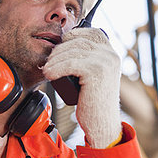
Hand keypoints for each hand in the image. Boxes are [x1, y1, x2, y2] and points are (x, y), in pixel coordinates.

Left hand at [43, 28, 121, 147]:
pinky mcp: (96, 71)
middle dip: (59, 49)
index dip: (73, 35)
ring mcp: (105, 62)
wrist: (102, 124)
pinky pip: (70, 63)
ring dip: (54, 60)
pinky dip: (56, 68)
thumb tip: (64, 46)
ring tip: (46, 70)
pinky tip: (49, 75)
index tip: (60, 46)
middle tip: (48, 62)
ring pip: (72, 51)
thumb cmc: (93, 102)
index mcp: (111, 53)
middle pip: (78, 41)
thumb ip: (87, 60)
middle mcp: (111, 55)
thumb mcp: (94, 77)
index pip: (92, 32)